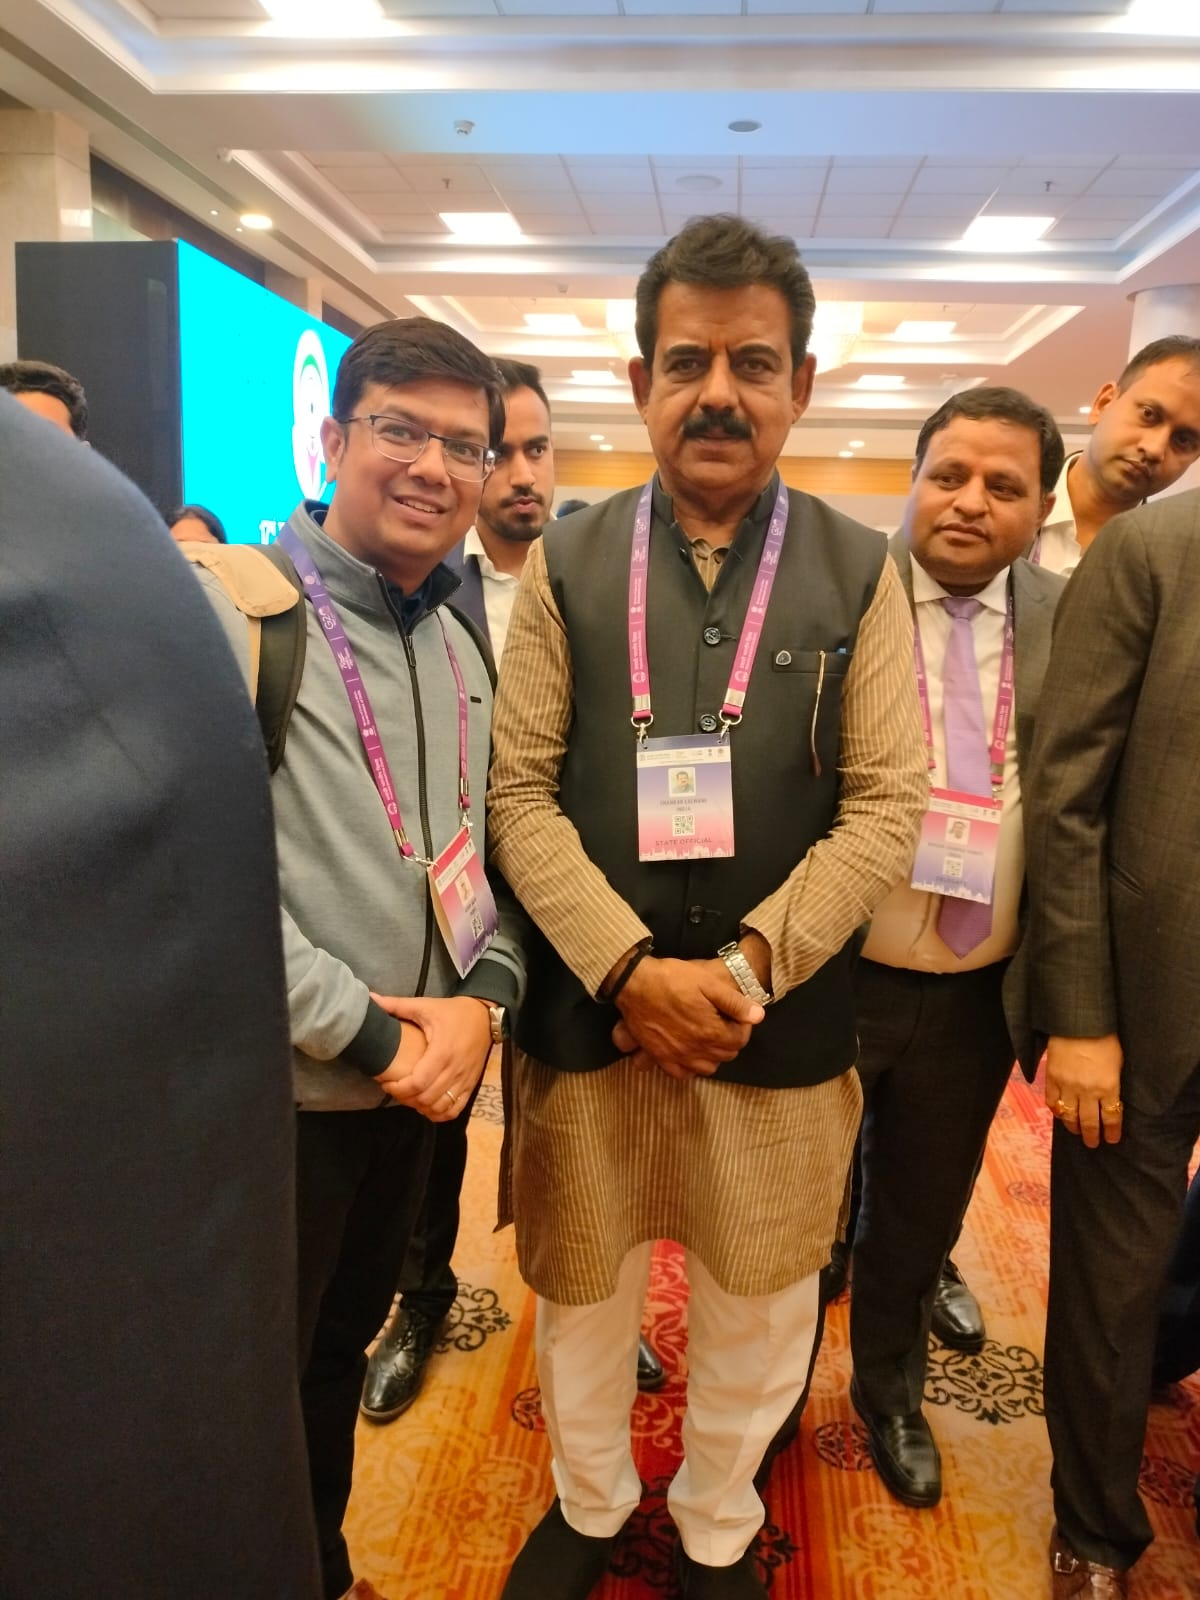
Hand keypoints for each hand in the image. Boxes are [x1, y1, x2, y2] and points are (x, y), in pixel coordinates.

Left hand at [370, 993, 491, 1121]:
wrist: (485, 1016)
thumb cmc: (453, 1012)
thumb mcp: (425, 1006)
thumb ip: (397, 1005)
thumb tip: (370, 998)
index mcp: (442, 1051)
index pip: (418, 1082)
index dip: (399, 1089)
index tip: (386, 1083)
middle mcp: (454, 1069)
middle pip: (427, 1098)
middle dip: (406, 1099)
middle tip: (395, 1090)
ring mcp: (465, 1079)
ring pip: (441, 1107)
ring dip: (422, 1107)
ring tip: (410, 1097)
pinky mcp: (471, 1084)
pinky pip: (456, 1109)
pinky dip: (440, 1113)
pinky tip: (428, 1106)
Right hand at [612, 955, 763, 1077]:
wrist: (634, 984)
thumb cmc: (672, 979)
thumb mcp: (708, 982)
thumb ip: (734, 1002)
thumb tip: (758, 1015)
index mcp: (711, 1032)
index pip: (740, 1039)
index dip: (743, 1025)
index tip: (737, 1014)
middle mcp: (696, 1050)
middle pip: (726, 1055)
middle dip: (730, 1039)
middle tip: (723, 1022)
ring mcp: (677, 1056)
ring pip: (707, 1068)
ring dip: (713, 1055)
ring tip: (708, 1037)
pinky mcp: (660, 1057)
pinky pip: (682, 1074)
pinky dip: (690, 1067)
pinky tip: (689, 1052)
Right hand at [1044, 1033, 1124, 1147]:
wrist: (1078, 1022)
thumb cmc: (1103, 1038)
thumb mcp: (1118, 1062)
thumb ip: (1113, 1082)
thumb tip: (1111, 1098)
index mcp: (1108, 1087)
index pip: (1111, 1118)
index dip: (1112, 1132)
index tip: (1111, 1140)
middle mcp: (1087, 1091)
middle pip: (1089, 1122)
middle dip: (1091, 1136)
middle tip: (1092, 1144)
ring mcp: (1067, 1086)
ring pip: (1069, 1116)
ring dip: (1073, 1127)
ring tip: (1076, 1132)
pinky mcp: (1052, 1078)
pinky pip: (1052, 1102)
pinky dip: (1056, 1111)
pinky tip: (1059, 1114)